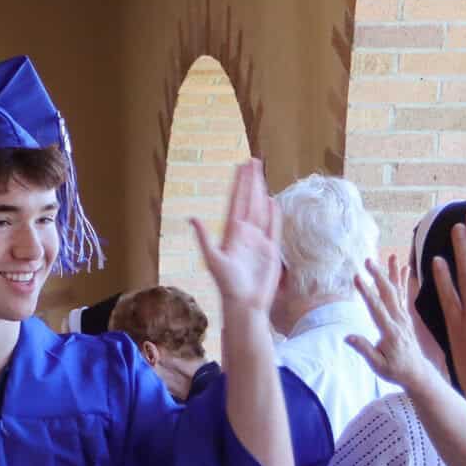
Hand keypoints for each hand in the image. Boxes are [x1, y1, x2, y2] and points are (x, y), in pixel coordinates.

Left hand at [195, 160, 281, 315]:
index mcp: (232, 233)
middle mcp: (245, 233)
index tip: (241, 166)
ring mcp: (259, 241)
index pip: (237, 202)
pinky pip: (274, 228)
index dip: (239, 184)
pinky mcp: (271, 250)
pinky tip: (272, 201)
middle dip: (252, 181)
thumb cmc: (228, 286)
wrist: (245, 304)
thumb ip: (204, 238)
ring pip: (261, 210)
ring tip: (262, 175)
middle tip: (253, 161)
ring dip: (261, 192)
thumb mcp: (213, 261)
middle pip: (249, 201)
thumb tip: (192, 218)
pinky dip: (274, 215)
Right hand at [347, 253, 440, 391]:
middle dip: (378, 276)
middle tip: (368, 260)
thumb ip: (365, 349)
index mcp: (391, 333)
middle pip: (387, 295)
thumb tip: (348, 337)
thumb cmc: (395, 370)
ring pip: (397, 291)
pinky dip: (403, 280)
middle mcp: (399, 321)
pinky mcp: (405, 316)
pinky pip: (403, 295)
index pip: (376, 309)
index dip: (366, 292)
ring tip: (391, 256)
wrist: (416, 372)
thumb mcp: (378, 365)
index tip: (357, 278)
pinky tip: (404, 267)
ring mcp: (404, 317)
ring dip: (392, 273)